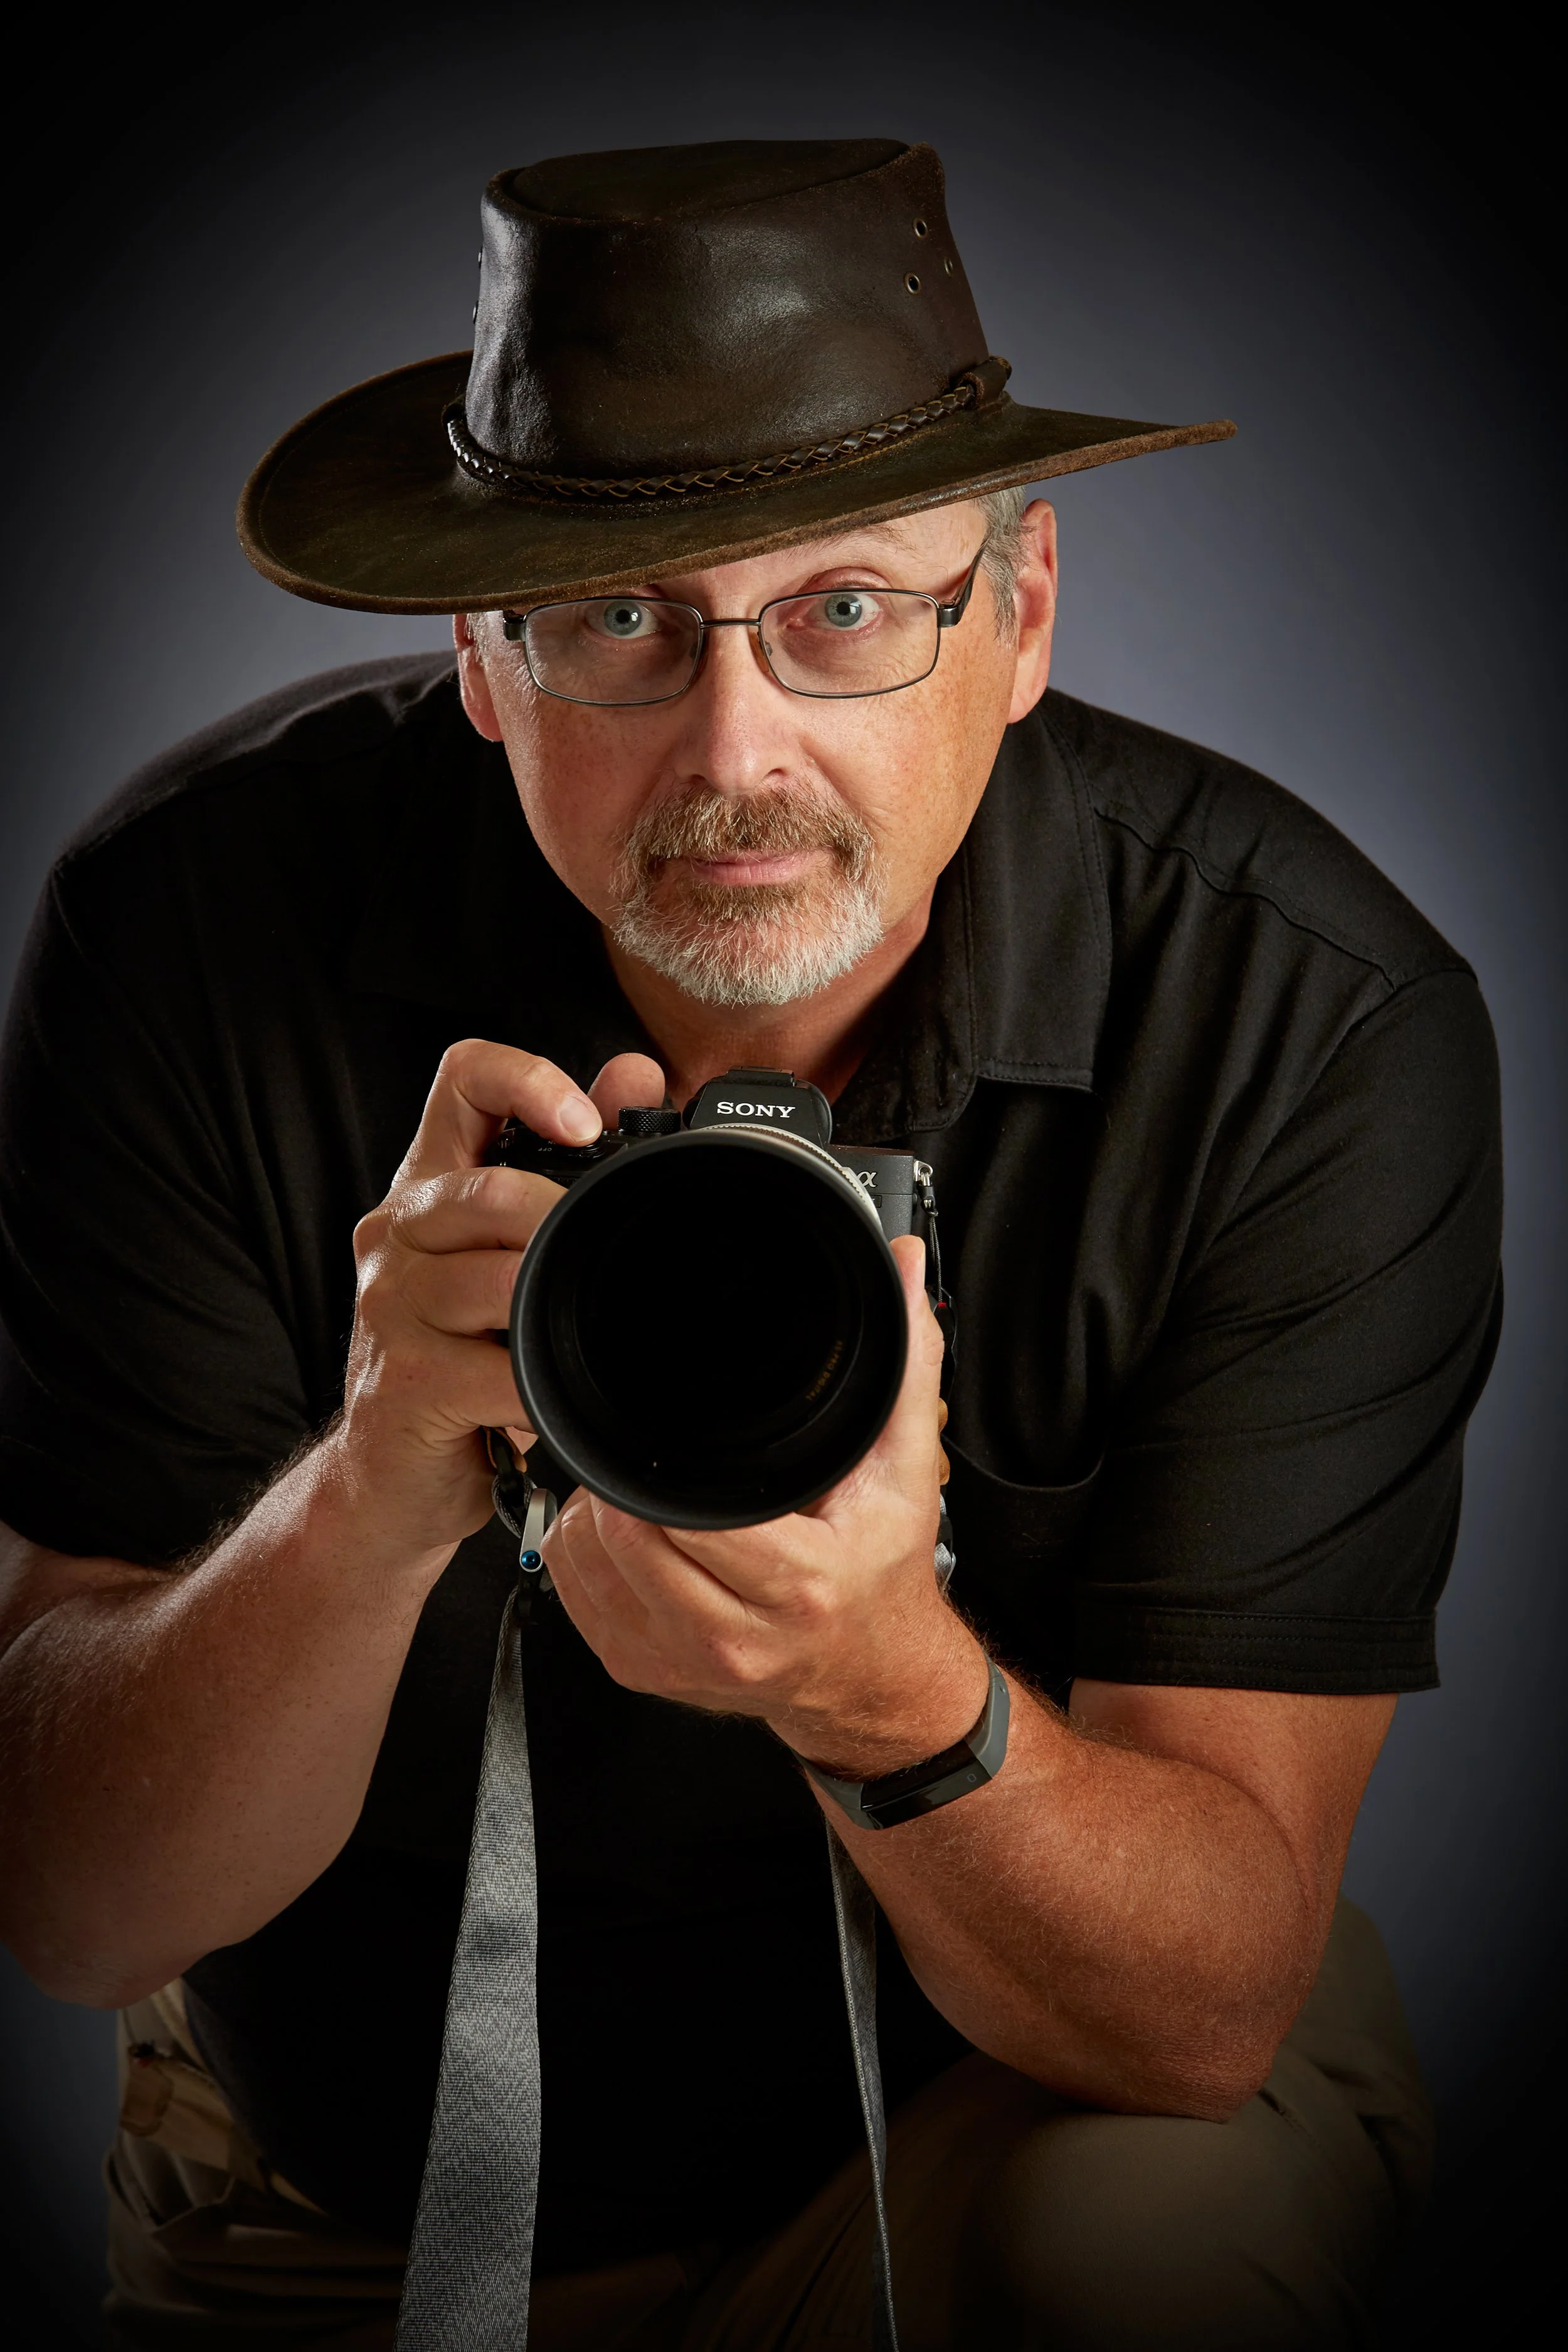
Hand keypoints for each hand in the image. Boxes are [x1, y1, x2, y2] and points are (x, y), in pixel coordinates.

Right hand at [329, 1039, 665, 1557]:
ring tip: (576, 1332)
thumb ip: (570, 1162)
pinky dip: (545, 1387)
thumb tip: (636, 1075)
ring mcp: (390, 1305)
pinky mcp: (404, 1380)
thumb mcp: (512, 1256)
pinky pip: (498, 1371)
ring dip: (555, 1309)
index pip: (463, 1078)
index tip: (584, 1121)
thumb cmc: (462, 1360)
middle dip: (561, 1222)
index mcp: (429, 1187)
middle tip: (597, 1261)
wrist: (390, 1480)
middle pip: (485, 1188)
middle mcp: (397, 1233)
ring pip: (497, 1279)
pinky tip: (557, 1396)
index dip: (526, 1078)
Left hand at [543, 1238, 989, 1776]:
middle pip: (627, 1541)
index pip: (694, 1522)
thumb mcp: (904, 1470)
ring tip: (637, 1488)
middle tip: (647, 1453)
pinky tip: (620, 1531)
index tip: (668, 1433)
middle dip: (624, 1484)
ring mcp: (682, 1662)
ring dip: (593, 1515)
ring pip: (587, 1565)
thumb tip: (904, 1273)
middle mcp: (736, 1635)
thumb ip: (905, 1366)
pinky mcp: (644, 1672)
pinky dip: (580, 1553)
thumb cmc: (881, 1571)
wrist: (871, 1675)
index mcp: (798, 1583)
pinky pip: (574, 1596)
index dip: (667, 1474)